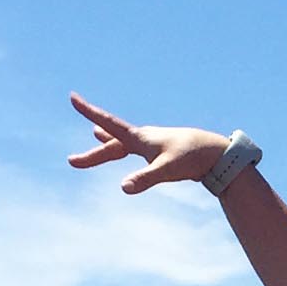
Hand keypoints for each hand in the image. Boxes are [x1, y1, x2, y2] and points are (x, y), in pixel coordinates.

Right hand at [68, 92, 228, 193]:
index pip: (108, 123)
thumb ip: (145, 179)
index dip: (89, 112)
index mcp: (140, 138)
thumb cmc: (192, 158)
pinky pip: (134, 150)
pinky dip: (122, 148)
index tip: (72, 97)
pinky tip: (123, 149)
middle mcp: (143, 138)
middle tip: (71, 161)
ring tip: (94, 135)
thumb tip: (123, 188)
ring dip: (105, 145)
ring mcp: (151, 144)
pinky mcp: (159, 152)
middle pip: (111, 145)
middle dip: (92, 155)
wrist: (215, 153)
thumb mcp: (167, 171)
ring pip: (121, 145)